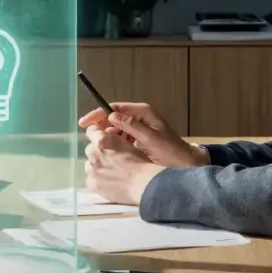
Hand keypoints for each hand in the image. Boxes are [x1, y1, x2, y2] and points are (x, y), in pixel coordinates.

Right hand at [79, 101, 207, 168]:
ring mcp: (138, 128)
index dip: (98, 114)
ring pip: (114, 128)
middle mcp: (138, 117)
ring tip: (98, 147)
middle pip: (112, 117)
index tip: (85, 122)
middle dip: (99, 126)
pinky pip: (120, 137)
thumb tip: (111, 116)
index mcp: (142, 112)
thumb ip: (132, 126)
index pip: (114, 108)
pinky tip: (108, 151)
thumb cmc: (172, 151)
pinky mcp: (137, 139)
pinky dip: (113, 142)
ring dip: (106, 136)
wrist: (186, 164)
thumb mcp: (152, 139)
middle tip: (90, 139)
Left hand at [84, 128, 163, 205]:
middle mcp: (93, 153)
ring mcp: (92, 170)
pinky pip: (90, 179)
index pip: (90, 131)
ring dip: (96, 166)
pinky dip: (96, 180)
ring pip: (89, 164)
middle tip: (109, 158)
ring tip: (108, 171)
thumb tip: (108, 136)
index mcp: (102, 140)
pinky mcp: (92, 184)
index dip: (96, 133)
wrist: (144, 184)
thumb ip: (113, 139)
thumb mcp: (127, 143)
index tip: (101, 139)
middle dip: (97, 151)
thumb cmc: (140, 162)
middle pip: (89, 149)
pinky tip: (107, 182)